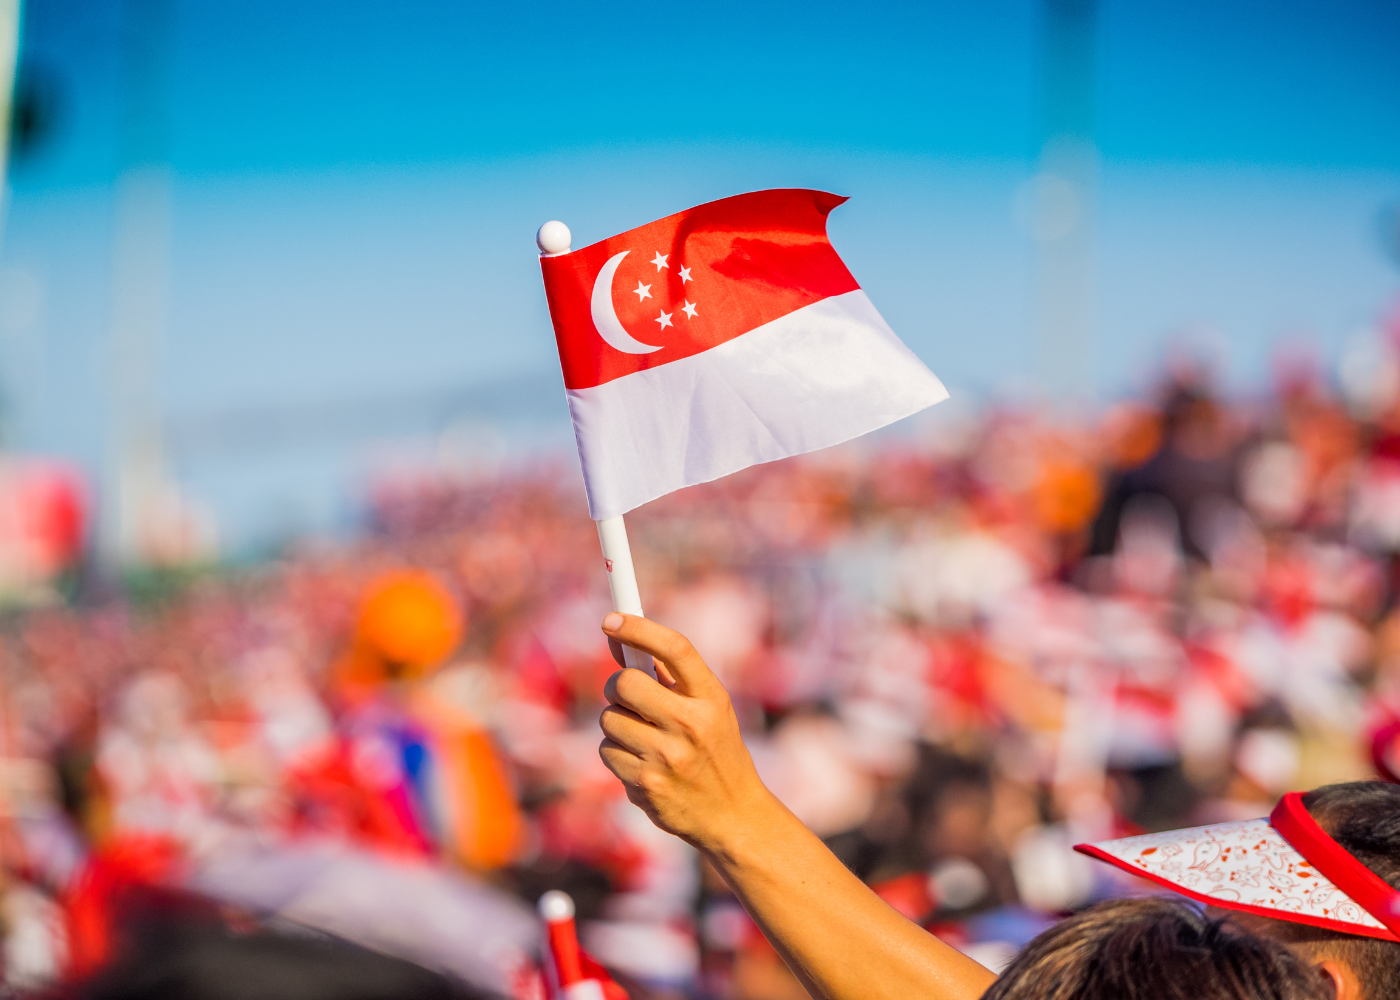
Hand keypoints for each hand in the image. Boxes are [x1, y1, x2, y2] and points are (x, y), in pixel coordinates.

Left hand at [597, 613, 768, 849]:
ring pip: (609, 719)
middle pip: (626, 683)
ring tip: (644, 739)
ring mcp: (668, 757)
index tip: (611, 619)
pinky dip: (617, 754)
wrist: (732, 815)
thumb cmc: (715, 751)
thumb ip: (666, 675)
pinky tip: (643, 764)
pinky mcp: (646, 784)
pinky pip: (607, 751)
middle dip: (617, 685)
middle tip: (626, 695)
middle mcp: (692, 724)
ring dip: (617, 724)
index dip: (639, 628)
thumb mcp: (708, 709)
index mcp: (712, 698)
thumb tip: (616, 636)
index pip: (675, 648)